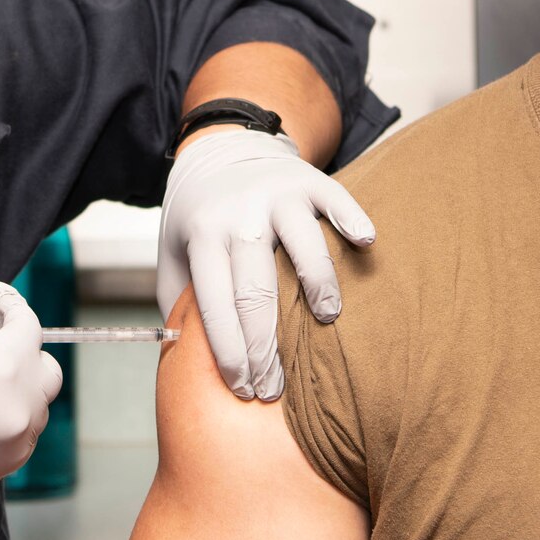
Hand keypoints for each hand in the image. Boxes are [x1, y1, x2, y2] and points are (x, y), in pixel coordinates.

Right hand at [0, 283, 63, 539]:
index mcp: (3, 370)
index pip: (28, 327)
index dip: (14, 306)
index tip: (1, 298)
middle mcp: (21, 408)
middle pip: (45, 368)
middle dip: (23, 349)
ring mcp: (17, 442)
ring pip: (37, 403)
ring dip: (18, 384)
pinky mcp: (5, 466)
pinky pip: (23, 430)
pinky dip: (10, 412)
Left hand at [156, 129, 375, 400]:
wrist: (225, 149)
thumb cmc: (202, 220)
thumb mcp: (175, 256)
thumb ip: (178, 303)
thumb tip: (186, 364)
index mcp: (204, 237)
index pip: (216, 305)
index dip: (230, 352)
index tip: (244, 389)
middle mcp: (240, 216)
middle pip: (256, 290)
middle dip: (266, 346)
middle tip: (277, 386)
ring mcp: (278, 196)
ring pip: (303, 245)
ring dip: (318, 284)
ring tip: (327, 319)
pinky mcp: (310, 181)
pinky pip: (336, 199)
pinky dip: (350, 219)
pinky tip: (364, 242)